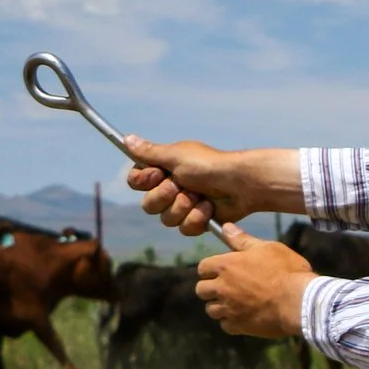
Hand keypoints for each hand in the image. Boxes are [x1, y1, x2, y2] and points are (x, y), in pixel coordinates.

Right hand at [123, 139, 301, 235]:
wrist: (242, 184)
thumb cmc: (210, 165)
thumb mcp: (177, 156)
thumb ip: (149, 152)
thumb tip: (126, 139)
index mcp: (162, 170)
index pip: (135, 182)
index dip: (144, 181)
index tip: (159, 173)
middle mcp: (170, 188)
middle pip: (148, 206)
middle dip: (165, 197)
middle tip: (183, 186)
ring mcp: (184, 206)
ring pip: (166, 220)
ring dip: (184, 207)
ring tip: (201, 196)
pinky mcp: (198, 221)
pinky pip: (184, 229)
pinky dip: (197, 218)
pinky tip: (209, 208)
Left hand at [195, 225, 314, 338]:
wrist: (300, 301)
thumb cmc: (286, 271)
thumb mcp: (267, 248)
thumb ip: (243, 240)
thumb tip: (226, 227)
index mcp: (225, 266)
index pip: (203, 268)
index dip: (211, 269)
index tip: (222, 271)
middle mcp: (221, 288)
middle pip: (202, 290)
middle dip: (211, 289)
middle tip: (228, 288)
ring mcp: (229, 309)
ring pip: (211, 310)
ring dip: (220, 306)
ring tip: (235, 304)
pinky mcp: (239, 326)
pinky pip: (225, 325)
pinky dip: (231, 322)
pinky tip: (244, 317)